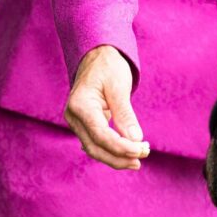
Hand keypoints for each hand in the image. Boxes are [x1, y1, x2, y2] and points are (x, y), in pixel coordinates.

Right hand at [64, 45, 149, 169]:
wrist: (97, 57)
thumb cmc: (108, 67)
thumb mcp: (119, 86)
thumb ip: (125, 114)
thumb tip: (136, 139)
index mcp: (80, 105)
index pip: (100, 135)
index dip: (121, 147)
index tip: (141, 151)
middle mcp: (74, 116)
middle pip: (95, 148)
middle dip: (119, 157)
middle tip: (142, 159)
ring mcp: (77, 123)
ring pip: (95, 150)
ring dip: (117, 157)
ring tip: (139, 158)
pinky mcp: (85, 126)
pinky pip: (97, 144)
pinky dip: (113, 151)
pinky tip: (129, 154)